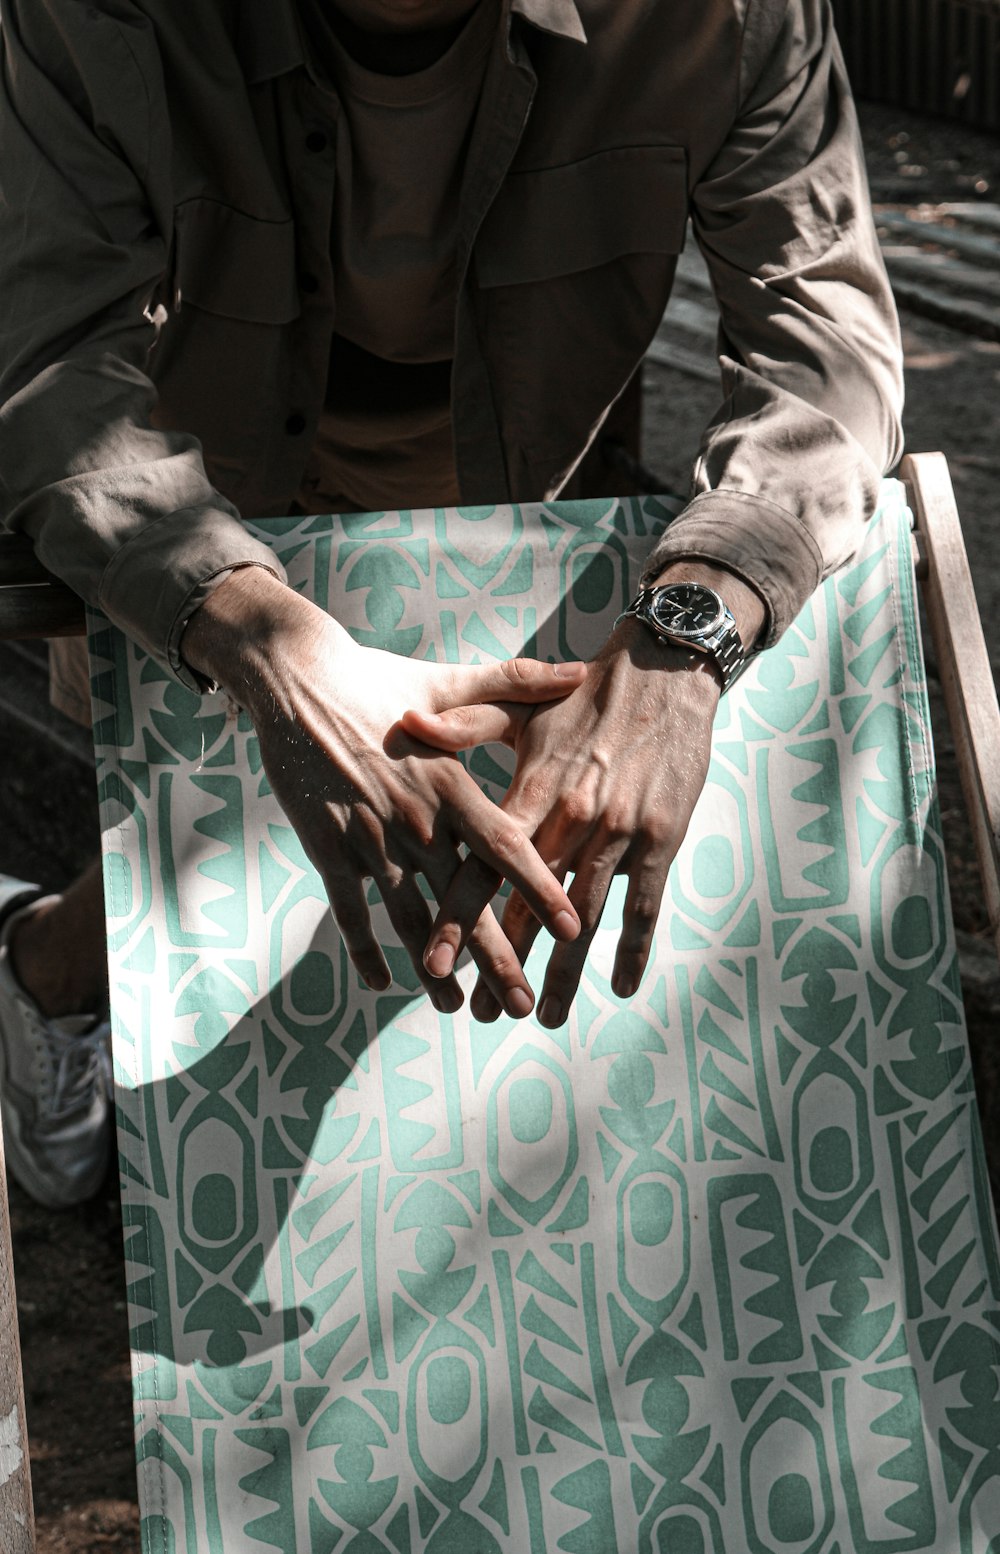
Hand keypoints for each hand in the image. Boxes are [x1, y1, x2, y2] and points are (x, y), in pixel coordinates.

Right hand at [181, 568, 585, 1015]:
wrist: (294, 680)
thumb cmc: (379, 681)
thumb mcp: (450, 683)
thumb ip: (518, 684)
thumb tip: (582, 671)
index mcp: (451, 784)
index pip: (507, 847)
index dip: (541, 891)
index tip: (575, 929)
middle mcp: (415, 820)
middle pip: (464, 901)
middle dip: (495, 957)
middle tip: (521, 1006)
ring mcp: (369, 840)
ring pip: (408, 919)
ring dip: (433, 968)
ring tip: (457, 1008)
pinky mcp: (328, 850)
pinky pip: (349, 913)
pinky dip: (366, 950)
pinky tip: (384, 983)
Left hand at [403, 562, 765, 1025]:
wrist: (666, 672)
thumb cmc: (585, 694)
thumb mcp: (522, 708)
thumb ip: (465, 725)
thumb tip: (409, 726)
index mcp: (533, 792)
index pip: (484, 867)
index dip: (458, 918)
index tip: (434, 964)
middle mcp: (572, 819)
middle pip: (528, 906)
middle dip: (502, 963)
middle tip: (480, 1013)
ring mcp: (620, 834)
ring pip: (585, 919)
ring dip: (562, 972)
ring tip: (541, 1014)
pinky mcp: (662, 839)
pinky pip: (645, 907)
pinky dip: (632, 950)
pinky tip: (620, 988)